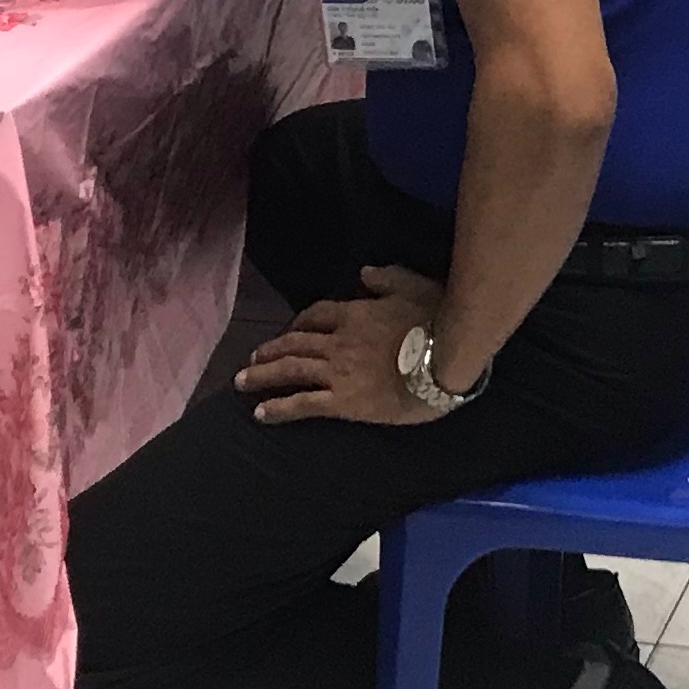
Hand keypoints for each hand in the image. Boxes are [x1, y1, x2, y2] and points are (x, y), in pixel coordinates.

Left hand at [237, 270, 464, 424]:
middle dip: (270, 350)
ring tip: (243, 381)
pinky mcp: (343, 402)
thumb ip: (387, 278)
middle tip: (252, 358)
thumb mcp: (414, 286)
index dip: (298, 322)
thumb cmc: (437, 322)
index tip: (290, 329)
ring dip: (263, 375)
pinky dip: (279, 408)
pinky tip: (261, 414)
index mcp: (353, 314)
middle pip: (294, 342)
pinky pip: (303, 404)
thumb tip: (363, 273)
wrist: (445, 360)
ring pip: (290, 370)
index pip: (316, 315)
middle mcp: (337, 341)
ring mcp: (337, 372)